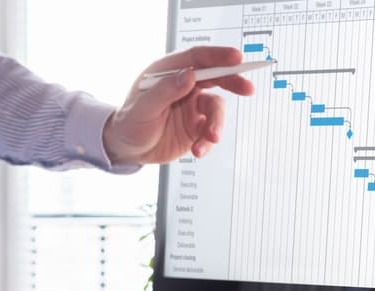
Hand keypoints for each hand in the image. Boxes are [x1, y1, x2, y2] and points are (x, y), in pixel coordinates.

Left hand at [102, 46, 255, 164]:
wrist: (127, 150)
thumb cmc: (129, 123)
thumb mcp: (143, 107)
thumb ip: (166, 91)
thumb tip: (189, 75)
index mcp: (169, 72)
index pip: (197, 58)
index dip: (218, 56)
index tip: (236, 58)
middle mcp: (184, 86)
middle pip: (215, 76)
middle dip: (233, 81)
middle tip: (247, 88)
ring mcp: (192, 106)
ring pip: (216, 109)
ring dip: (216, 124)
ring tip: (210, 139)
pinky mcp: (196, 126)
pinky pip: (211, 131)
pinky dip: (208, 141)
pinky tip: (198, 150)